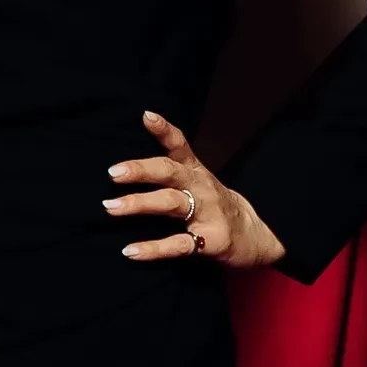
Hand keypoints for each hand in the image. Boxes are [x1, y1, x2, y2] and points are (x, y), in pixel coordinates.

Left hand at [106, 108, 283, 268]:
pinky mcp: (212, 240)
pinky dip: (154, 249)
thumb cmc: (213, 206)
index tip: (146, 116)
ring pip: (172, 203)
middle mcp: (202, 187)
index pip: (180, 145)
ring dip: (140, 203)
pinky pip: (179, 244)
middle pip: (170, 172)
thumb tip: (123, 166)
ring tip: (111, 206)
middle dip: (141, 170)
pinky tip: (130, 251)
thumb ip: (169, 169)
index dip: (165, 130)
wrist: (254, 237)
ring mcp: (209, 213)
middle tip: (113, 173)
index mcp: (196, 171)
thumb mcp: (198, 181)